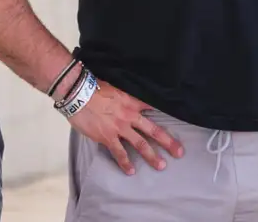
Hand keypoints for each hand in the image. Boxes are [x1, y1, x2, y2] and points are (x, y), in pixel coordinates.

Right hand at [67, 79, 185, 175]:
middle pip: (153, 130)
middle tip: (179, 152)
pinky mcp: (108, 137)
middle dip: (167, 142)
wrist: (78, 94)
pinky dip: (125, 162)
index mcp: (132, 101)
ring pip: (140, 144)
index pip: (153, 106)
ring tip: (161, 165)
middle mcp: (130, 116)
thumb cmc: (94, 87)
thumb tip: (128, 97)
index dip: (166, 111)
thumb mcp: (115, 86)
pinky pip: (119, 152)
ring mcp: (119, 128)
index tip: (179, 118)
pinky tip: (131, 171)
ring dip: (151, 156)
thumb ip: (125, 94)